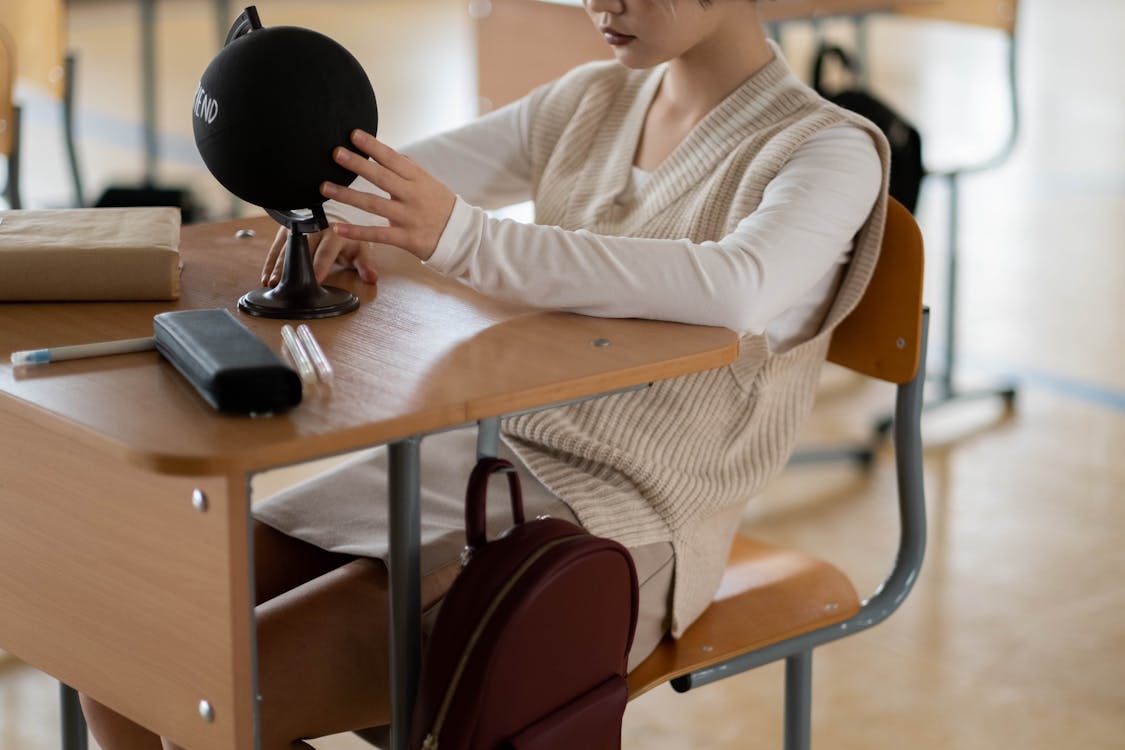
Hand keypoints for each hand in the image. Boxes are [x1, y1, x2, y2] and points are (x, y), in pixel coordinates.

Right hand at [260, 224, 379, 286]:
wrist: (338, 216)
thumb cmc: (349, 238)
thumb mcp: (361, 250)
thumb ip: (365, 265)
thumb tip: (372, 277)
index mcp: (335, 234)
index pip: (326, 252)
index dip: (319, 266)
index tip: (314, 279)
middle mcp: (315, 229)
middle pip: (301, 251)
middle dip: (292, 269)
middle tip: (283, 284)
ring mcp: (300, 229)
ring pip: (286, 249)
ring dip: (277, 267)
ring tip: (271, 283)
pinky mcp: (288, 230)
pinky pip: (277, 247)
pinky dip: (271, 262)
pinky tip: (266, 276)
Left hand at [319, 130, 455, 261]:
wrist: (463, 236)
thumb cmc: (442, 207)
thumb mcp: (430, 183)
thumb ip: (408, 170)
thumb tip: (388, 153)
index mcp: (418, 179)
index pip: (393, 158)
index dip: (373, 146)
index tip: (353, 134)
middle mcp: (412, 195)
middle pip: (381, 177)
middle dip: (358, 164)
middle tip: (336, 153)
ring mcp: (409, 217)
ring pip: (374, 204)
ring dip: (347, 195)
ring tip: (325, 187)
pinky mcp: (406, 238)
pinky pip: (378, 234)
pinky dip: (356, 231)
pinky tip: (337, 228)